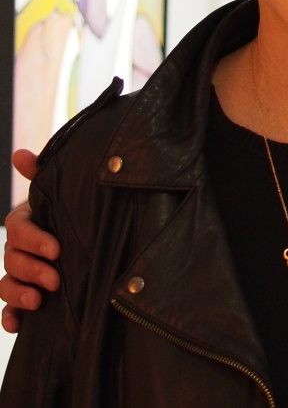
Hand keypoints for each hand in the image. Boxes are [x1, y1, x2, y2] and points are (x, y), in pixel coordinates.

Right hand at [0, 149, 58, 333]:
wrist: (89, 234)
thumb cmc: (73, 209)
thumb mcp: (62, 192)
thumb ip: (42, 175)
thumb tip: (20, 153)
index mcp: (26, 222)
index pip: (19, 230)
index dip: (34, 240)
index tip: (57, 249)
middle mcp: (19, 248)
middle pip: (12, 260)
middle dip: (32, 270)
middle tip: (56, 279)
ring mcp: (21, 272)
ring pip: (7, 284)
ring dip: (18, 293)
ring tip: (39, 300)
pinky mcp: (26, 294)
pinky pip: (10, 308)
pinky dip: (11, 316)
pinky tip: (17, 324)